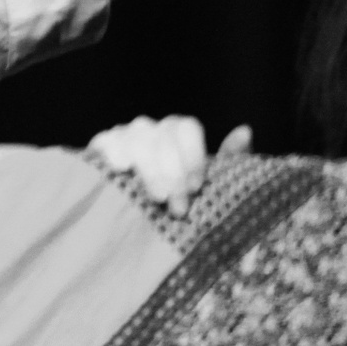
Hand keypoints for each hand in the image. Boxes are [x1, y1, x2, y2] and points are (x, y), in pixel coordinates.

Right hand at [87, 115, 252, 216]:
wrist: (141, 218)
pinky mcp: (102, 146)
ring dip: (151, 170)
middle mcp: (151, 128)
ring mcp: (125, 134)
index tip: (196, 188)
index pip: (185, 127)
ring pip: (138, 138)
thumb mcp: (210, 184)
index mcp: (177, 132)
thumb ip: (230, 159)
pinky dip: (116, 153)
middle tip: (180, 208)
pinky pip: (106, 140)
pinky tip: (123, 170)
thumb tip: (245, 130)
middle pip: (162, 136)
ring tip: (157, 199)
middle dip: (174, 174)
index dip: (192, 156)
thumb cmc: (180, 200)